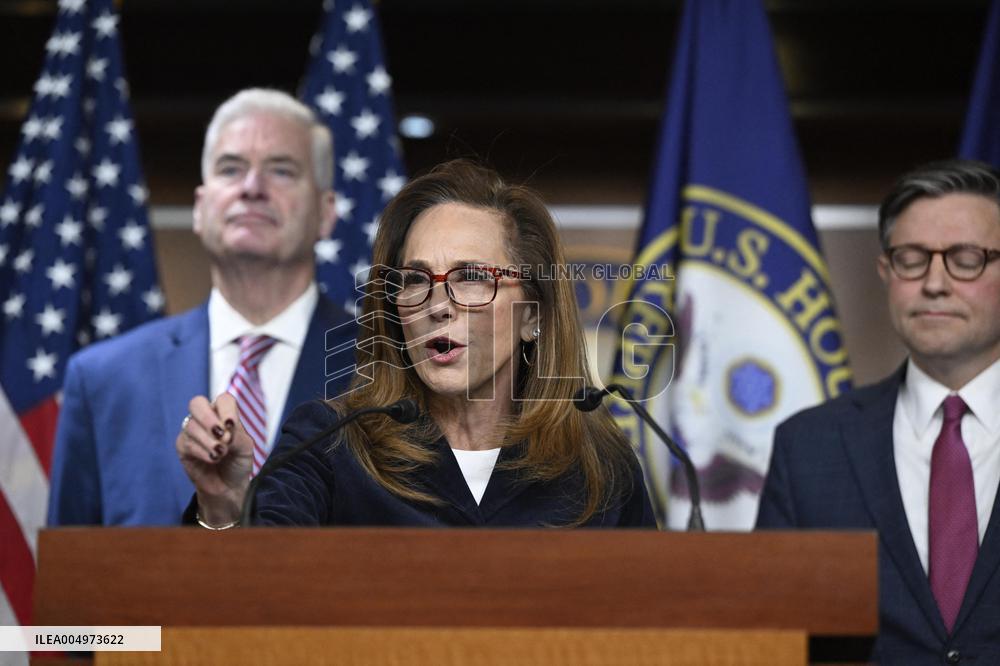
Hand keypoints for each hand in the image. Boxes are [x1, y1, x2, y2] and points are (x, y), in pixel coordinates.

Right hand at [175, 393, 251, 524]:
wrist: (229, 487)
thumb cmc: (238, 463)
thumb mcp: (245, 448)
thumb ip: (237, 435)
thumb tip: (224, 429)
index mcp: (224, 414)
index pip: (223, 400)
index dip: (226, 410)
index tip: (231, 425)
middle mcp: (206, 419)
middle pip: (197, 403)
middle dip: (208, 418)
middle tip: (221, 434)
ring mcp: (191, 432)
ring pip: (191, 426)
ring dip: (208, 441)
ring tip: (221, 453)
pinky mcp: (182, 447)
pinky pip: (187, 443)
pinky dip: (202, 451)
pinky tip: (213, 459)